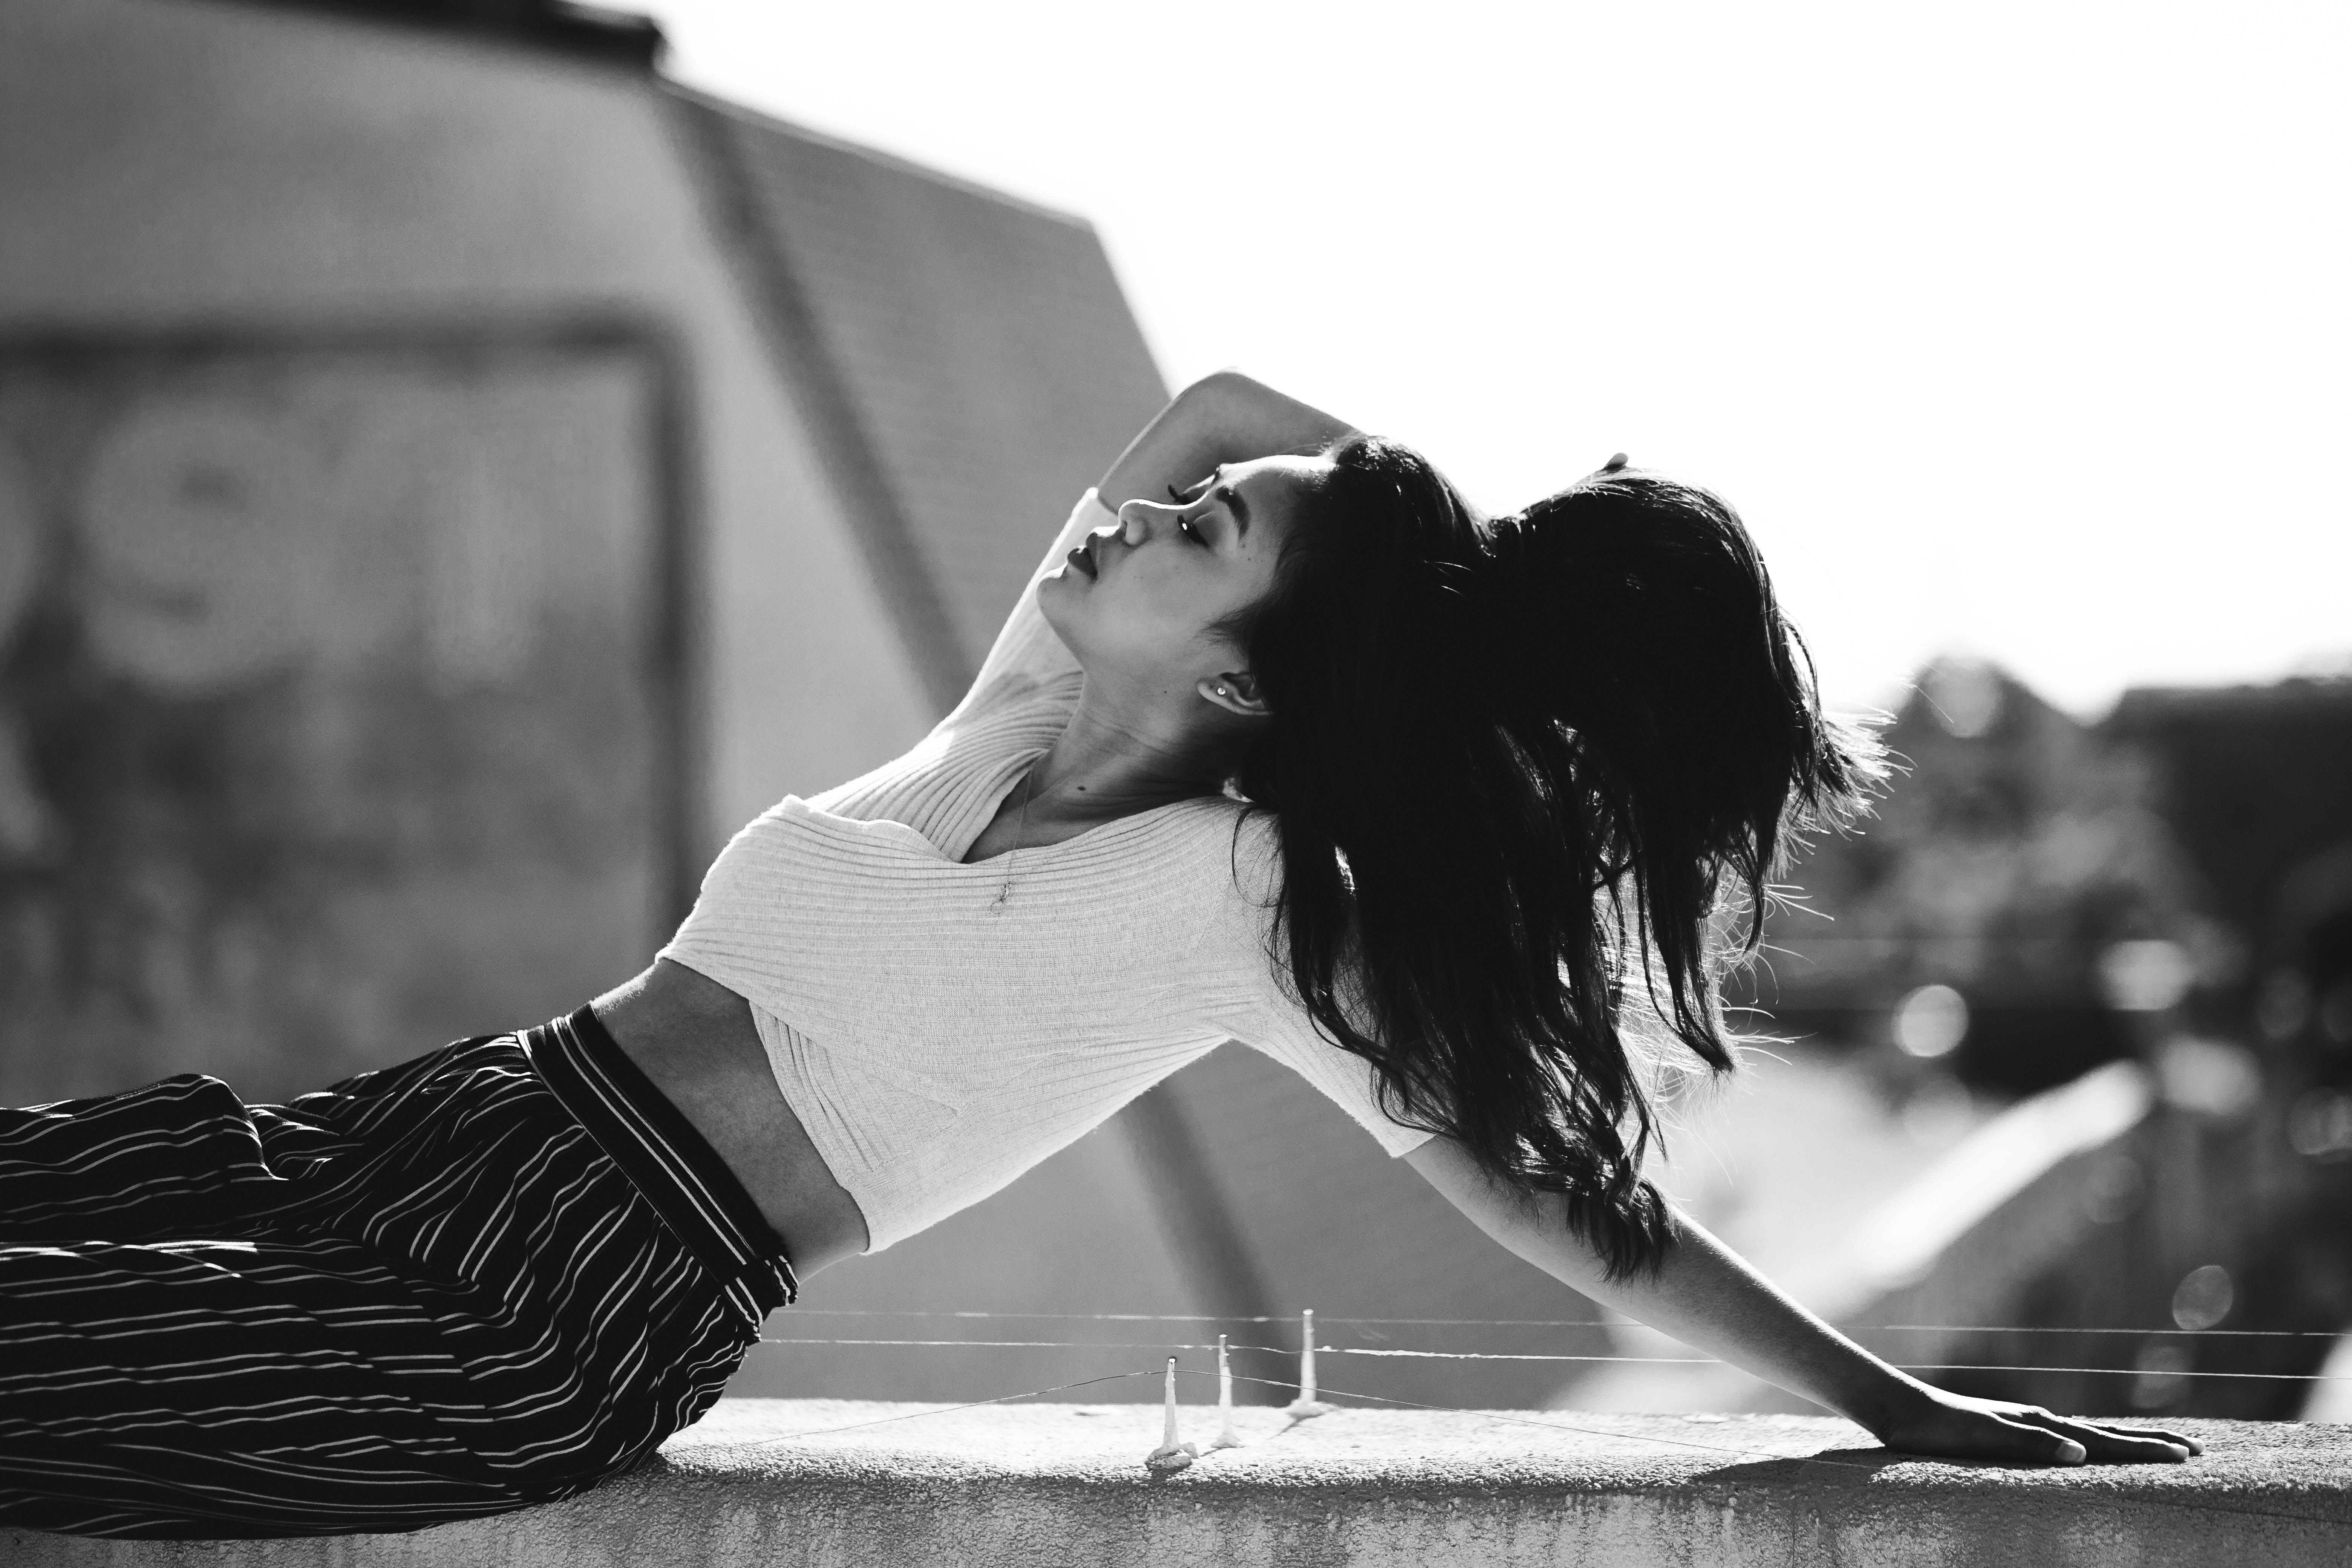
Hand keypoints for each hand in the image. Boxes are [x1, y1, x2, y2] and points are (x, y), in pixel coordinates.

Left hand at [1870, 1382, 2199, 1465]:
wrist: (1902, 1410)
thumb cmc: (1939, 1431)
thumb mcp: (1985, 1438)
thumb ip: (2032, 1444)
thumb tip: (2082, 1452)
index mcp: (2041, 1424)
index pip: (2106, 1441)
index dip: (2147, 1450)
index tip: (2187, 1455)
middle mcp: (2041, 1421)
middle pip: (2109, 1434)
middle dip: (2153, 1444)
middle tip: (2197, 1452)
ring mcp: (2030, 1423)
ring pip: (2093, 1435)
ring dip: (2130, 1443)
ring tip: (2163, 1448)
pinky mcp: (2015, 1429)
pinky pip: (2069, 1439)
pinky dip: (2097, 1445)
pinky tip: (2098, 1450)